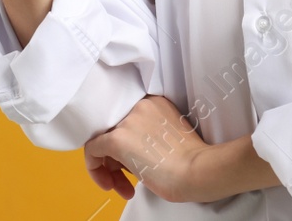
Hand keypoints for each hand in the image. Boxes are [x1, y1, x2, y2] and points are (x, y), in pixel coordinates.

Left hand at [83, 95, 212, 203]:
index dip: (127, 145)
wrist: (199, 170)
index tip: (134, 162)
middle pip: (114, 131)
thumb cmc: (192, 162)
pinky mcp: (117, 139)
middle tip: (128, 179)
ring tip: (123, 188)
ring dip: (110, 168)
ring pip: (102, 142)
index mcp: (155, 102)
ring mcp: (127, 122)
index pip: (127, 120)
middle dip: (118, 159)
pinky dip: (95, 168)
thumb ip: (147, 136)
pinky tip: (109, 184)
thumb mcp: (169, 137)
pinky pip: (92, 150)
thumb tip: (129, 154)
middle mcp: (138, 106)